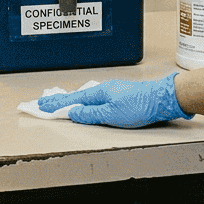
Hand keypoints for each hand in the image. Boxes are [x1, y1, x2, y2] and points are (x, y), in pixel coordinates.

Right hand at [37, 73, 190, 128]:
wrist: (163, 98)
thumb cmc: (140, 105)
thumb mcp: (112, 114)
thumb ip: (91, 114)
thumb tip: (73, 113)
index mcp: (99, 93)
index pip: (71, 100)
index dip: (56, 105)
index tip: (40, 106)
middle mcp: (104, 89)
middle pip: (76, 96)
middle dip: (59, 101)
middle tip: (43, 104)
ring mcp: (112, 91)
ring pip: (85, 96)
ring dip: (71, 100)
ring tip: (60, 103)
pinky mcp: (120, 95)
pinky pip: (95, 97)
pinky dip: (84, 100)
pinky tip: (86, 102)